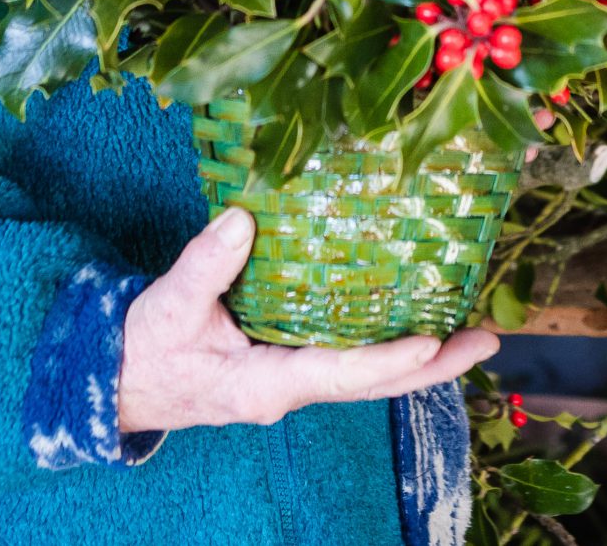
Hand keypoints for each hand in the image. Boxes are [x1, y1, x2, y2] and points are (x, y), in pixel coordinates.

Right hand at [116, 207, 498, 434]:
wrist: (120, 380)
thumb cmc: (145, 347)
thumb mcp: (169, 305)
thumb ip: (206, 264)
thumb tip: (244, 218)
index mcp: (265, 383)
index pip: (340, 374)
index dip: (388, 361)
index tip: (433, 343)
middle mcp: (290, 388)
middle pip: (375, 384)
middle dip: (433, 366)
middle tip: (487, 341)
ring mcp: (293, 378)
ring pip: (368, 374)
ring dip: (421, 357)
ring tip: (472, 330)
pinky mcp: (289, 362)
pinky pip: (349, 358)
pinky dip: (387, 342)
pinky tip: (413, 316)